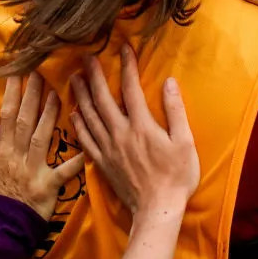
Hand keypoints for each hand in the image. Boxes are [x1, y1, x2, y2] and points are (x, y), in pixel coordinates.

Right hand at [0, 74, 89, 219]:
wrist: (1, 227)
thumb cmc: (2, 195)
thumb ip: (2, 145)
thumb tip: (3, 123)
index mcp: (5, 150)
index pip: (7, 116)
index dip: (11, 93)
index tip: (18, 72)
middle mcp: (16, 156)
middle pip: (23, 120)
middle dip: (31, 95)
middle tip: (40, 71)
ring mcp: (30, 171)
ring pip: (39, 138)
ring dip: (47, 116)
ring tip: (57, 94)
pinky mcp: (45, 188)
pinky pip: (62, 173)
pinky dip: (73, 163)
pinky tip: (85, 151)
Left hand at [71, 44, 200, 216]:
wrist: (157, 210)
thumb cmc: (177, 176)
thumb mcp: (184, 142)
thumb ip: (175, 110)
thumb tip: (169, 82)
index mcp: (142, 126)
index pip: (131, 89)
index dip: (127, 67)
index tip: (123, 48)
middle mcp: (120, 134)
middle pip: (103, 99)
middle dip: (94, 76)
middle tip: (85, 58)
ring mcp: (109, 149)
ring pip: (89, 117)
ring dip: (81, 95)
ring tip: (74, 78)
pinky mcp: (102, 163)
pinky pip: (85, 140)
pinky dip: (78, 125)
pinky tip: (73, 113)